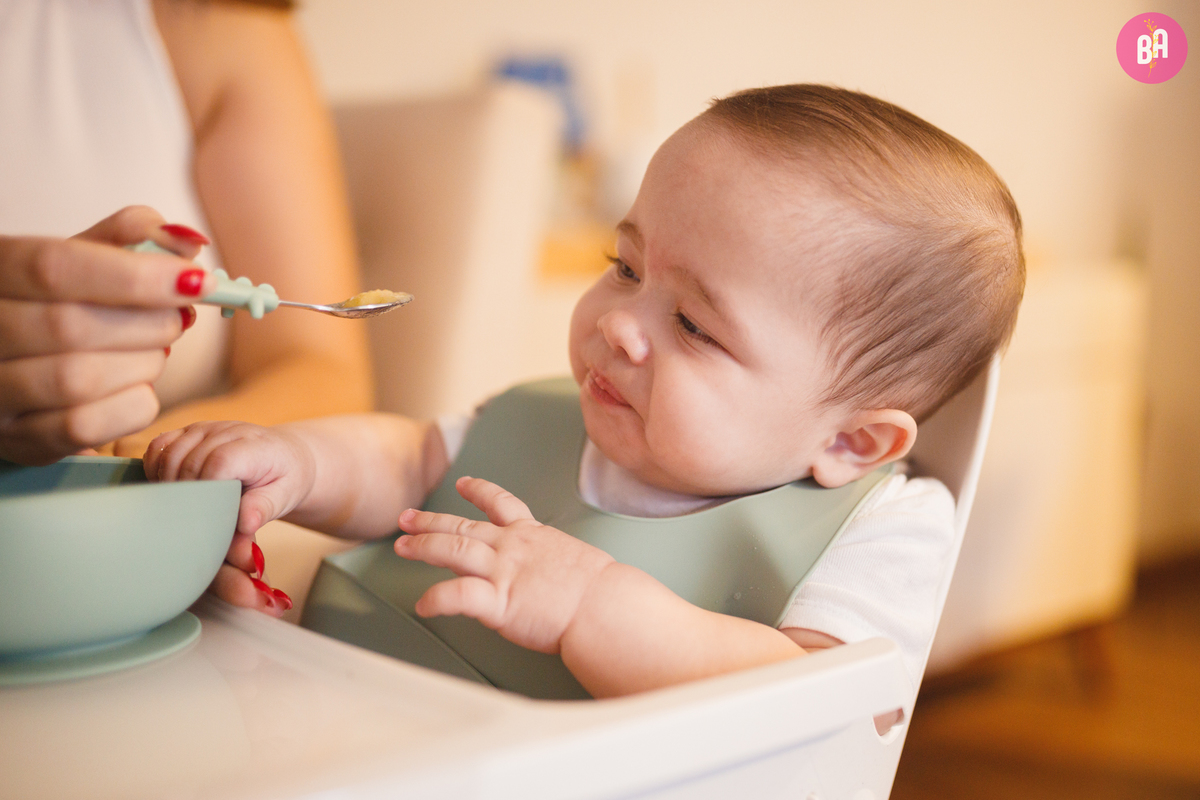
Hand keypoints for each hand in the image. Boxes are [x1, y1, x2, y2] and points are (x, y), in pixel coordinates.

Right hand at [0, 206, 215, 464]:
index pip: (54, 268)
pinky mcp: (20, 440)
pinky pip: (85, 428)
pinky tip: (137, 385)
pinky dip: (134, 405)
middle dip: (148, 323)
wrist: (23, 364)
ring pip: (77, 380)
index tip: (197, 281)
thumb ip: (132, 238)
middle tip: (178, 318)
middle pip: (69, 326)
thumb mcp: (84, 257)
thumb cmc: (61, 303)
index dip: (135, 276)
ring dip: (143, 363)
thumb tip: (188, 243)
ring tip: (155, 349)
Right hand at [144, 420, 313, 614]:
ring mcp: (206, 428)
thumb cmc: (285, 480)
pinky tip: (168, 489)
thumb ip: (265, 509)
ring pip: (168, 452)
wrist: (286, 456)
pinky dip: (155, 468)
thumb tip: (246, 524)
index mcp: (255, 447)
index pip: (219, 462)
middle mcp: (228, 431)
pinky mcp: (189, 431)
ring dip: (166, 483)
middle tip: (191, 520)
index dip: (206, 489)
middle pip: (188, 460)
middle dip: (185, 494)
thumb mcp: (285, 497)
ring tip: (180, 506)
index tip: (205, 515)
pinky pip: (159, 446)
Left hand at [394, 476, 615, 653]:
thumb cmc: (603, 592)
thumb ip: (557, 563)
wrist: (605, 606)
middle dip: (430, 521)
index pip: (501, 503)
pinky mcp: (497, 601)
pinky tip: (422, 605)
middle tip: (406, 518)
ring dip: (422, 546)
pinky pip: (456, 595)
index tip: (463, 484)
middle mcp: (512, 547)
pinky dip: (435, 599)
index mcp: (533, 536)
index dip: (478, 491)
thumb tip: (560, 575)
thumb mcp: (579, 561)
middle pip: (462, 525)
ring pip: (451, 548)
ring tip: (401, 547)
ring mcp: (502, 572)